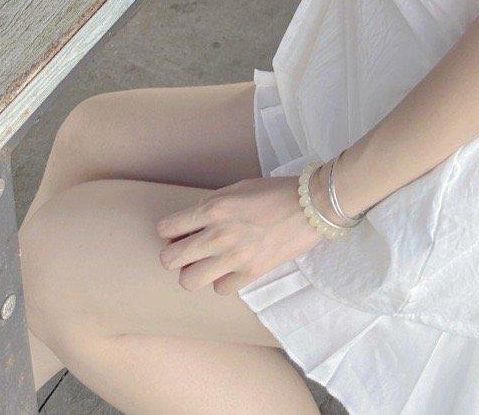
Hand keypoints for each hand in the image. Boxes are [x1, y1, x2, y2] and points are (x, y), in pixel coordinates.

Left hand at [157, 176, 320, 295]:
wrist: (312, 205)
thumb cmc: (275, 191)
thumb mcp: (238, 188)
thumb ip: (212, 205)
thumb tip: (191, 223)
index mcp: (214, 208)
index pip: (167, 229)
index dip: (169, 232)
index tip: (179, 232)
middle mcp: (219, 234)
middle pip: (170, 260)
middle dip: (174, 256)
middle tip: (189, 251)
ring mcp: (234, 257)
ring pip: (189, 281)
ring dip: (194, 273)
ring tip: (207, 264)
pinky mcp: (251, 274)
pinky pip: (220, 290)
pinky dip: (222, 282)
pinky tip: (231, 270)